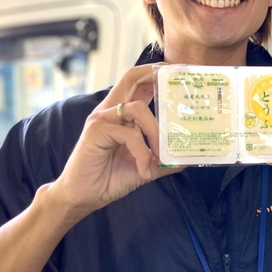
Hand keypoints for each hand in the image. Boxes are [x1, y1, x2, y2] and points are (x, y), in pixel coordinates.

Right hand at [50, 65, 180, 219]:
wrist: (83, 197)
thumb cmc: (109, 179)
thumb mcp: (145, 167)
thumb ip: (164, 160)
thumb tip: (188, 158)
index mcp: (121, 114)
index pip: (139, 83)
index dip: (157, 74)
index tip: (178, 74)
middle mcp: (110, 110)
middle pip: (131, 77)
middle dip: (155, 74)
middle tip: (176, 82)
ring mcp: (102, 118)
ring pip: (138, 108)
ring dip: (156, 132)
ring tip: (161, 155)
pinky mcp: (96, 131)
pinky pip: (129, 134)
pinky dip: (142, 152)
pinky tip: (145, 168)